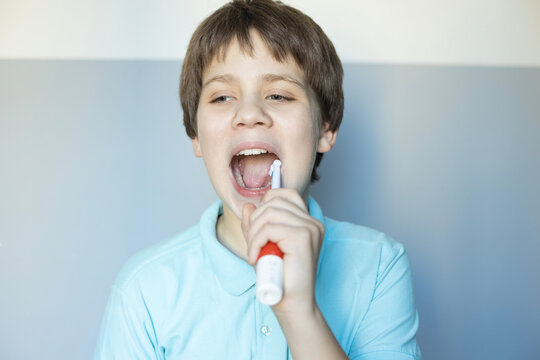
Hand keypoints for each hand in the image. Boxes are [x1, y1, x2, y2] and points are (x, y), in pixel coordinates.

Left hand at [241, 189, 324, 315]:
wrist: (292, 304)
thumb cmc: (279, 278)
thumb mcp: (263, 245)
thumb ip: (256, 225)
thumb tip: (247, 206)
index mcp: (307, 222)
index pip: (285, 194)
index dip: (266, 203)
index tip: (257, 227)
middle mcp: (312, 222)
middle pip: (274, 201)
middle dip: (255, 221)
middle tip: (253, 245)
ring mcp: (310, 228)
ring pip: (269, 213)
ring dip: (253, 233)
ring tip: (254, 252)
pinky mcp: (303, 237)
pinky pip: (268, 228)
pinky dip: (255, 242)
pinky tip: (255, 258)